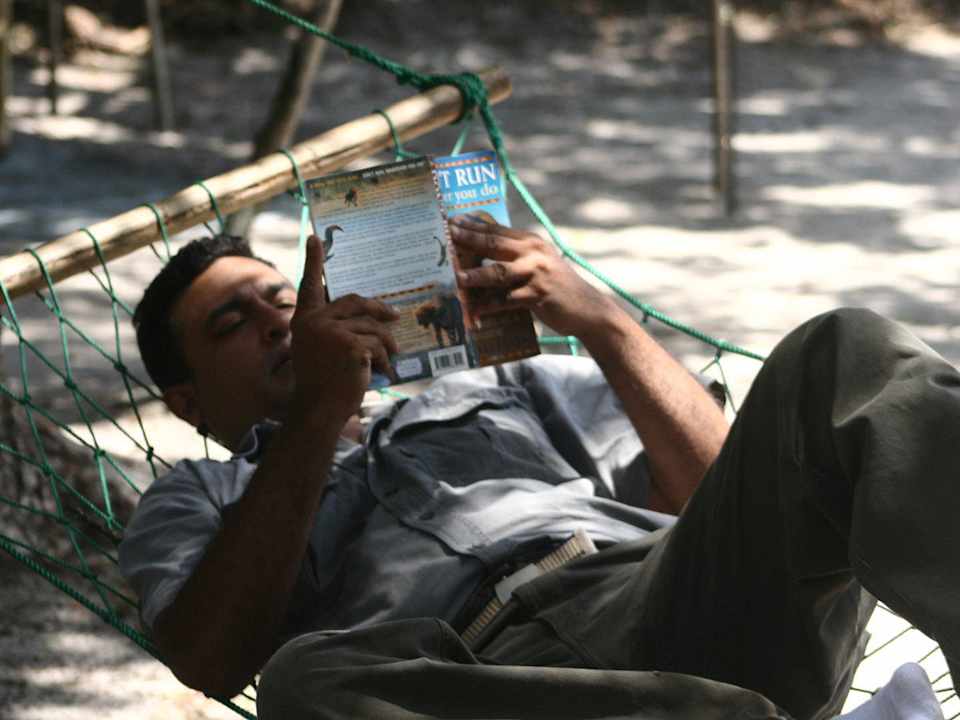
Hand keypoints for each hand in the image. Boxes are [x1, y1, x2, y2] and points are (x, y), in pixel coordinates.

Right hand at [289, 235, 398, 424]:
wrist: (318, 410)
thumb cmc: (322, 384)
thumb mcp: (320, 350)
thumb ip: (334, 329)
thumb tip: (371, 317)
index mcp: (304, 320)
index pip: (310, 285)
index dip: (313, 261)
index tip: (314, 237)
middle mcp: (314, 321)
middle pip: (356, 303)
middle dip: (380, 311)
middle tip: (394, 316)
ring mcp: (331, 331)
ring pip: (373, 328)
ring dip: (386, 346)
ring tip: (389, 361)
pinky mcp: (349, 344)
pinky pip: (378, 344)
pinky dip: (385, 360)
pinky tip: (383, 373)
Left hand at [448, 215, 616, 339]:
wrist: (586, 308)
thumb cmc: (557, 286)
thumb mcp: (540, 263)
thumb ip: (516, 254)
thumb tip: (484, 248)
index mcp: (532, 242)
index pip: (498, 230)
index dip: (474, 225)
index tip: (452, 220)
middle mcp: (534, 254)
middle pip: (495, 245)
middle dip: (469, 240)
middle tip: (448, 236)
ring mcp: (536, 275)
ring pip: (499, 273)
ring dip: (476, 275)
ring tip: (457, 276)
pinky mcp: (537, 296)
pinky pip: (507, 301)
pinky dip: (490, 306)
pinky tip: (475, 311)